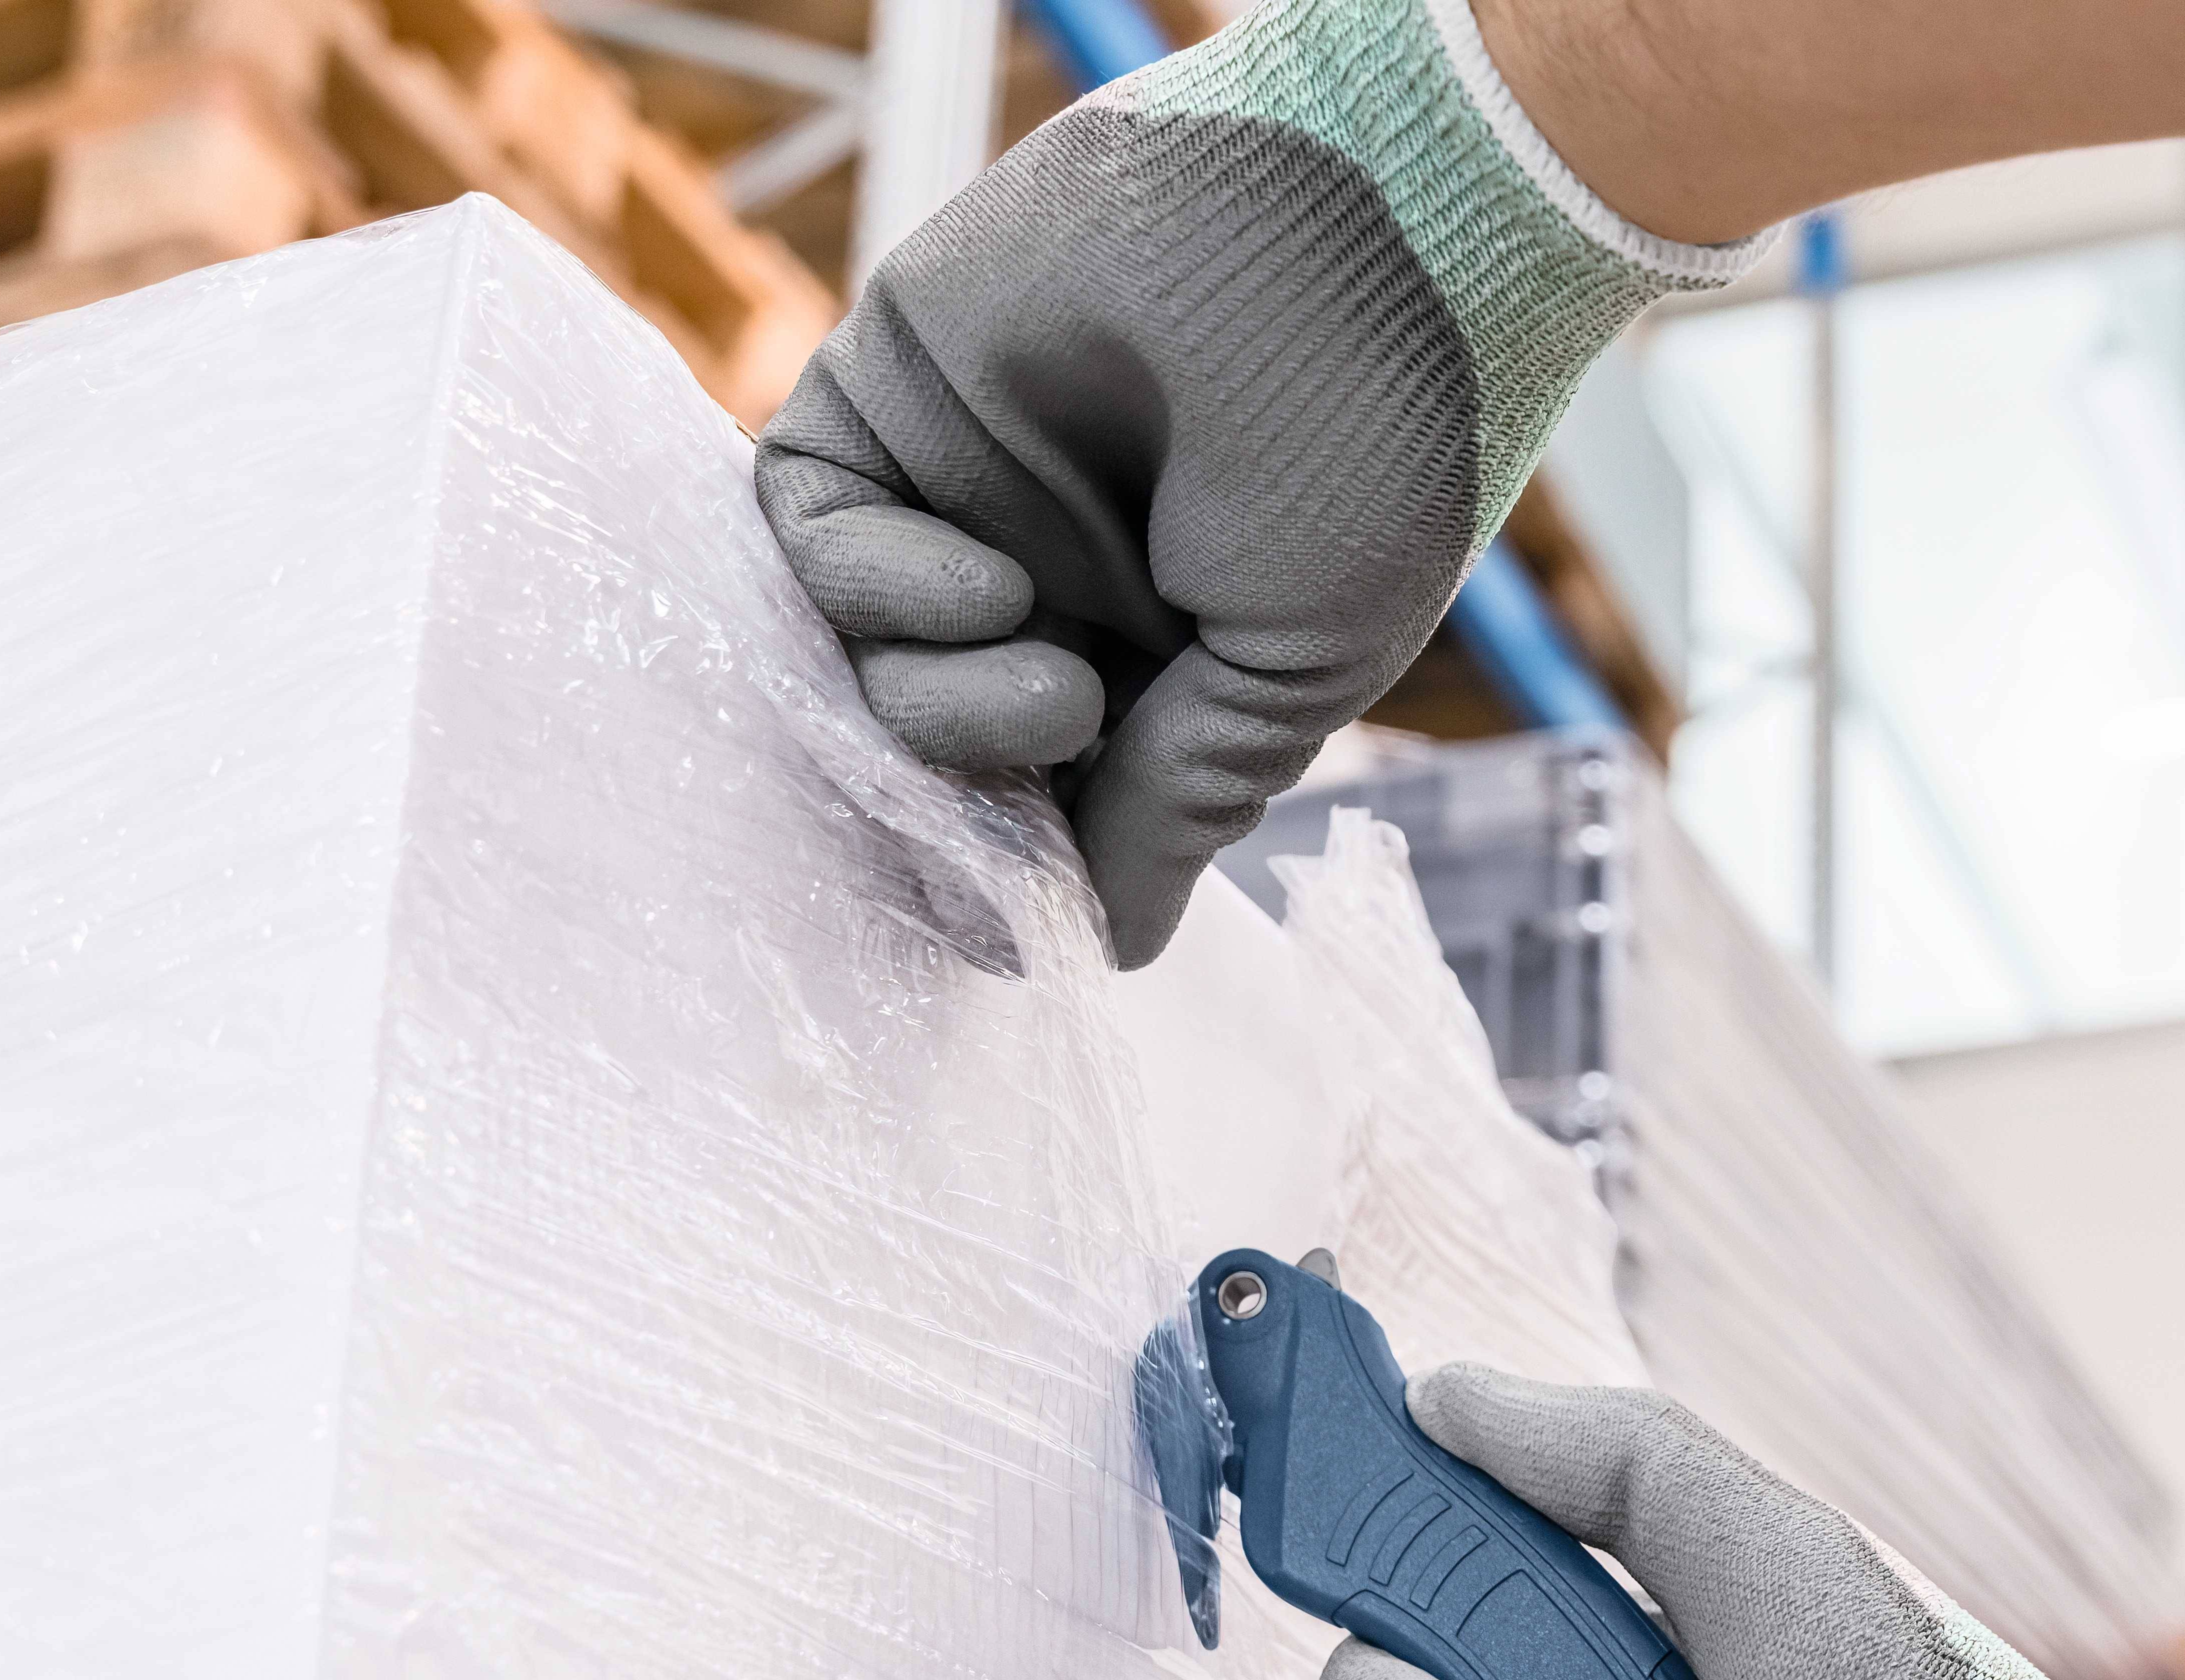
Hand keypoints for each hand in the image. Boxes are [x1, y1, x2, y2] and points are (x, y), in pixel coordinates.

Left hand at [752, 0, 1762, 965]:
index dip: (1023, 875)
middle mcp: (1052, 578)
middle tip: (1034, 818)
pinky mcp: (890, 392)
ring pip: (858, 659)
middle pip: (929, 746)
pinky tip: (987, 588)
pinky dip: (870, 588)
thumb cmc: (1378, 442)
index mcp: (1160, 652)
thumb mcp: (1296, 668)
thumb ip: (1180, 797)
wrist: (1364, 228)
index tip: (1042, 924)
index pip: (1047, 798)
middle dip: (966, 806)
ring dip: (938, 713)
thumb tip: (1112, 946)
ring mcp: (965, 489)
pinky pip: (807, 529)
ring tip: (1055, 689)